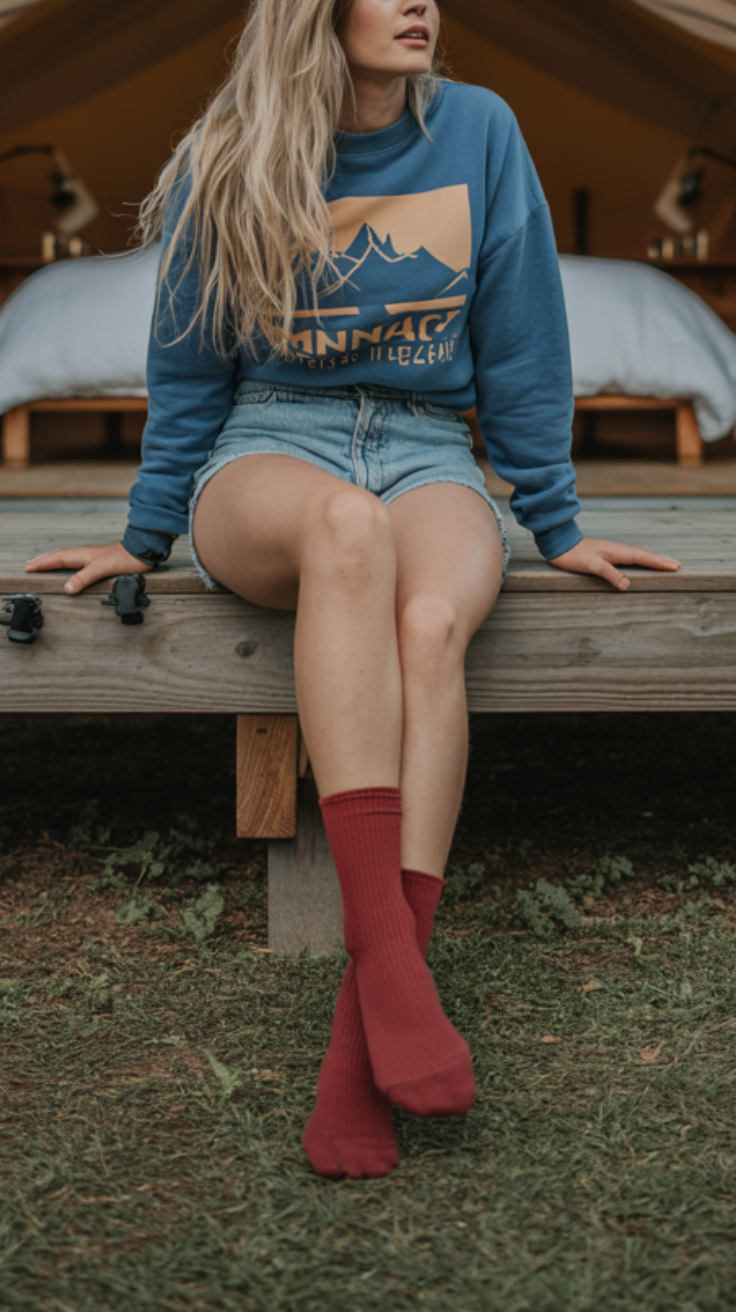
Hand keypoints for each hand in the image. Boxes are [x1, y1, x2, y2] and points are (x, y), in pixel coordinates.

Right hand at [25, 541, 152, 594]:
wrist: (141, 552)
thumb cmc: (124, 559)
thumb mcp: (102, 569)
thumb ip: (84, 578)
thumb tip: (66, 588)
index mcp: (82, 555)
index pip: (56, 559)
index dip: (42, 564)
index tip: (28, 568)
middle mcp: (84, 554)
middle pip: (58, 556)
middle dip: (43, 561)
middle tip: (29, 566)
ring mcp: (90, 557)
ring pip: (66, 558)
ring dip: (52, 561)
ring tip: (42, 564)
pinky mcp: (98, 560)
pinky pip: (75, 561)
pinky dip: (65, 564)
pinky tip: (68, 567)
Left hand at [548, 537, 679, 590]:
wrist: (560, 544)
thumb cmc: (574, 556)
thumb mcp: (592, 566)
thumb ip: (610, 574)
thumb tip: (628, 585)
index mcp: (618, 552)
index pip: (644, 557)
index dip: (660, 563)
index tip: (675, 567)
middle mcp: (618, 550)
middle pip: (645, 555)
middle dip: (661, 560)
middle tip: (677, 566)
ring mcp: (613, 551)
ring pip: (638, 555)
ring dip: (652, 559)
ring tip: (665, 563)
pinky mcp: (606, 554)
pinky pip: (630, 557)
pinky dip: (640, 560)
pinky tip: (639, 563)